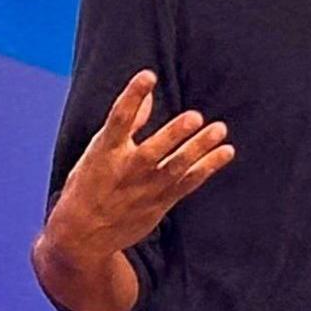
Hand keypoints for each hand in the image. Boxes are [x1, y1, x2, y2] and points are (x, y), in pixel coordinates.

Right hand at [45, 71, 233, 263]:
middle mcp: (126, 170)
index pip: (118, 119)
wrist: (84, 234)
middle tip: (195, 116)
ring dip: (199, 149)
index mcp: (106, 152)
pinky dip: (208, 168)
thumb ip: (128, 123)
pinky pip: (188, 183)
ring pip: (176, 167)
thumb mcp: (98, 151)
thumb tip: (148, 94)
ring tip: (220, 129)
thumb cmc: (89, 184)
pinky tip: (225, 152)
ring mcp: (145, 188)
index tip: (148, 76)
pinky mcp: (161, 202)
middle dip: (174, 134)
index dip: (132, 96)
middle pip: (153, 150)